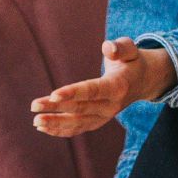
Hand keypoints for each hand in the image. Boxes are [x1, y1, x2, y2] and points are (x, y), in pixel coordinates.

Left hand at [29, 37, 175, 136]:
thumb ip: (120, 47)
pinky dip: (61, 130)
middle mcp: (112, 106)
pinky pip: (79, 129)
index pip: (93, 91)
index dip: (73, 93)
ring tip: (35, 121)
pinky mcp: (98, 121)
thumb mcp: (131, 50)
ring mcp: (105, 117)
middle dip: (56, 108)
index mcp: (118, 87)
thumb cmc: (132, 61)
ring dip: (56, 124)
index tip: (53, 94)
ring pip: (78, 124)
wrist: (143, 81)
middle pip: (81, 109)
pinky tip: (43, 127)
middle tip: (34, 106)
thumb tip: (108, 48)